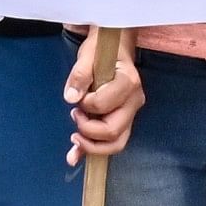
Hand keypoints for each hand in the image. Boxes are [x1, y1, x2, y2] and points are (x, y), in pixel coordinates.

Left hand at [66, 33, 141, 162]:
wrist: (114, 48)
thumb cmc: (102, 49)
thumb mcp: (88, 54)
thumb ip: (80, 74)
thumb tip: (72, 98)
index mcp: (128, 82)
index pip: (104, 104)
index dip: (86, 104)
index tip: (78, 95)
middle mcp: (134, 101)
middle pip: (113, 131)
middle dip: (88, 130)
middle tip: (74, 115)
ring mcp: (131, 113)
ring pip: (116, 142)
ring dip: (92, 145)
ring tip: (75, 135)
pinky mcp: (124, 120)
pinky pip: (112, 141)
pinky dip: (92, 151)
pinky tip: (73, 156)